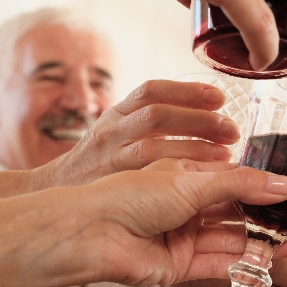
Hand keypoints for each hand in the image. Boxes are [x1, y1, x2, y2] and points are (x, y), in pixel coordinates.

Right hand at [36, 80, 238, 188]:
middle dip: (200, 119)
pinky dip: (181, 171)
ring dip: (195, 146)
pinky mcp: (112, 182)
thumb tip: (207, 120)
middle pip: (158, 114)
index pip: (151, 90)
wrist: (54, 196)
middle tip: (232, 129)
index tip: (219, 97)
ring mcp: (110, 156)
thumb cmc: (99, 167)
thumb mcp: (119, 136)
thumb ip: (154, 126)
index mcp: (117, 114)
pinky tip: (204, 176)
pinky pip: (149, 173)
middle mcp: (112, 130)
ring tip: (225, 153)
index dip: (187, 91)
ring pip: (155, 143)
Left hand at [70, 160, 286, 286]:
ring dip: (262, 245)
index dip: (267, 190)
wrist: (94, 234)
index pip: (237, 182)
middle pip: (239, 215)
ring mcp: (186, 238)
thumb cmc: (133, 196)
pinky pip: (219, 267)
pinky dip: (243, 266)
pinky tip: (270, 263)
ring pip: (233, 242)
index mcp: (190, 178)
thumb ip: (242, 184)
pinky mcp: (182, 267)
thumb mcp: (194, 182)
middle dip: (269, 222)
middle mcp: (190, 208)